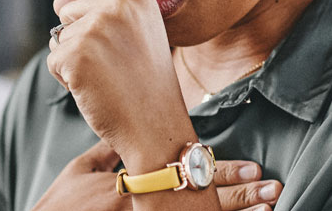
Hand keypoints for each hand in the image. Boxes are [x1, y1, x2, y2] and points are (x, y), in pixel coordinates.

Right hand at [33, 142, 282, 210]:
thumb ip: (108, 150)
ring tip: (266, 209)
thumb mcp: (80, 170)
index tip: (253, 166)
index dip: (222, 171)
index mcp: (134, 182)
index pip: (186, 174)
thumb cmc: (60, 204)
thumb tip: (132, 129)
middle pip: (201, 202)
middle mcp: (144, 206)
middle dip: (240, 197)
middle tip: (271, 189)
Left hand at [47, 0, 184, 150]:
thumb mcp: (132, 35)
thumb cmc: (144, 82)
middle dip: (80, 38)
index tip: (116, 38)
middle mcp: (116, 6)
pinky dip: (67, 79)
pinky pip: (53, 60)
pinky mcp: (75, 55)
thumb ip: (95, 9)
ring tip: (107, 77)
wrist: (155, 126)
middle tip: (114, 63)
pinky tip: (94, 89)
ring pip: (59, 37)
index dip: (89, 13)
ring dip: (74, 60)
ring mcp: (94, 30)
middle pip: (68, 11)